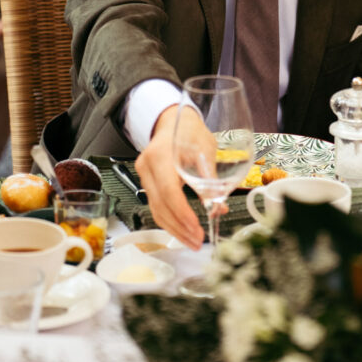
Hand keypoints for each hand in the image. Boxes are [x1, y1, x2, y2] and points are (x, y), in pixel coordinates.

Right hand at [135, 105, 211, 249]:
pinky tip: (183, 231)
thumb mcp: (205, 149)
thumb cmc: (189, 131)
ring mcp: (144, 175)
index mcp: (161, 155)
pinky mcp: (147, 182)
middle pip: (160, 205)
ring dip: (174, 229)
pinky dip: (169, 221)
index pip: (169, 191)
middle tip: (197, 241)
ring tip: (192, 241)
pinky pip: (156, 206)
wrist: (173, 120)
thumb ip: (210, 179)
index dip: (182, 213)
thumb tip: (217, 207)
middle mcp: (147, 166)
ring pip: (155, 210)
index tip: (196, 227)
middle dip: (179, 228)